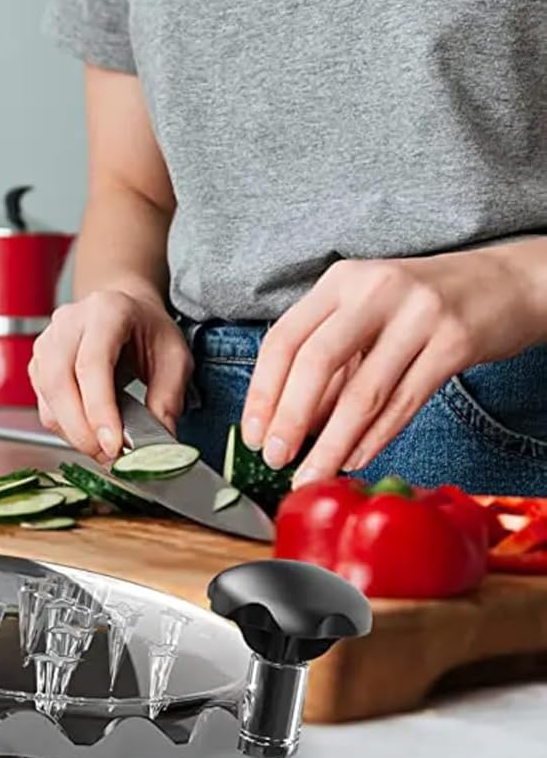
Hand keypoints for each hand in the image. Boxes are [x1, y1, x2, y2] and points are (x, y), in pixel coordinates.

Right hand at [29, 284, 191, 460]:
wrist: (124, 311)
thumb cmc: (148, 330)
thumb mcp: (175, 358)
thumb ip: (168, 399)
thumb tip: (157, 446)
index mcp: (105, 312)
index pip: (92, 364)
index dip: (99, 410)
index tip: (113, 446)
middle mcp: (68, 324)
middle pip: (60, 383)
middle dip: (82, 430)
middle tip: (109, 456)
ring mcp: (47, 343)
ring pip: (48, 399)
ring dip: (74, 433)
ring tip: (104, 448)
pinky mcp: (38, 366)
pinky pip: (45, 407)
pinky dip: (66, 429)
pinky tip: (90, 434)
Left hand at [240, 248, 546, 484]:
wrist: (504, 283)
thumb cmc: (419, 307)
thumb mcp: (363, 318)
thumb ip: (327, 365)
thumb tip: (286, 423)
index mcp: (340, 282)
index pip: (284, 340)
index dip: (262, 393)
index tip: (252, 435)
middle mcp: (374, 290)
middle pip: (316, 362)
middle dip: (289, 418)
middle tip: (274, 459)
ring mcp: (418, 314)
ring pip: (363, 392)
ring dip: (332, 443)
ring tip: (312, 475)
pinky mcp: (455, 342)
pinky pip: (404, 401)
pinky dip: (375, 437)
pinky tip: (354, 459)